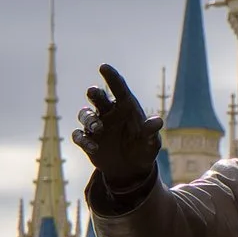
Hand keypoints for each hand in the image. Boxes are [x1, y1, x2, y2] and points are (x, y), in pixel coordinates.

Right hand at [72, 65, 163, 201]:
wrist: (131, 169)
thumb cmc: (143, 149)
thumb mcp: (150, 143)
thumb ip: (151, 132)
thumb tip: (158, 121)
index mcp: (125, 107)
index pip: (118, 87)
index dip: (111, 76)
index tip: (104, 66)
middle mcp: (109, 112)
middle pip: (98, 97)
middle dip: (95, 93)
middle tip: (93, 93)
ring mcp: (96, 125)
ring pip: (85, 113)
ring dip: (89, 118)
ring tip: (98, 128)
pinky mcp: (87, 140)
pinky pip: (79, 135)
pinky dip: (83, 140)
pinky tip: (94, 148)